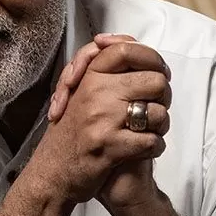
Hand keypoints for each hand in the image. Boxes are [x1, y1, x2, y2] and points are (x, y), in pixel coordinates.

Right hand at [28, 39, 170, 205]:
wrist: (52, 173)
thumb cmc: (71, 133)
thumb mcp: (80, 92)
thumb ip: (103, 67)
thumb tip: (130, 42)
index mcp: (89, 77)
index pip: (127, 50)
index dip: (152, 58)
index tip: (159, 71)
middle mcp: (95, 93)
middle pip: (154, 81)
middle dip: (163, 97)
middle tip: (155, 108)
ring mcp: (102, 120)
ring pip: (158, 112)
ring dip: (161, 125)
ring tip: (149, 131)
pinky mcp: (109, 147)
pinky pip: (151, 141)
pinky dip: (155, 148)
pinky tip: (146, 149)